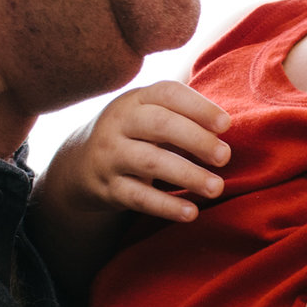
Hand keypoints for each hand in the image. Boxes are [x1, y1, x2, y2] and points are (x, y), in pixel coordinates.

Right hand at [46, 81, 231, 222]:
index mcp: (135, 99)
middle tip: (225, 157)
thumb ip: (183, 117)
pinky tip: (191, 212)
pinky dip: (167, 206)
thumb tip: (224, 131)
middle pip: (159, 125)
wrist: (80, 165)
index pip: (168, 93)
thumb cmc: (134, 135)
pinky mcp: (108, 188)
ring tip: (216, 187)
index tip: (226, 124)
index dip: (198, 107)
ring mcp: (111, 155)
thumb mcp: (149, 114)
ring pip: (150, 162)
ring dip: (187, 175)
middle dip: (196, 139)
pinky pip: (139, 197)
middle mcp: (119, 123)